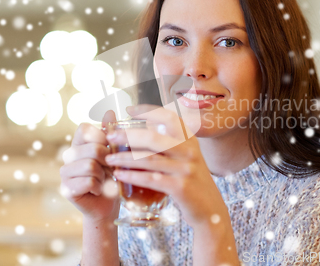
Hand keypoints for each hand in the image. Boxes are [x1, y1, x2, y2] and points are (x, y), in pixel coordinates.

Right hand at [59, 110, 120, 221]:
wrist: (109, 204)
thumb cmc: (113, 175)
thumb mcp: (115, 152)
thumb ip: (111, 133)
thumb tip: (110, 111)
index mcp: (79, 143)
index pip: (84, 128)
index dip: (101, 137)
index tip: (109, 147)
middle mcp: (68, 156)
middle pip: (93, 149)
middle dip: (108, 161)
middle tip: (111, 169)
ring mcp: (65, 173)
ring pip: (90, 166)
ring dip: (104, 176)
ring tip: (104, 180)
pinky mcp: (66, 189)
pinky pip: (88, 182)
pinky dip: (100, 187)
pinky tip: (98, 190)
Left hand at [105, 104, 228, 228]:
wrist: (210, 210)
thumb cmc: (193, 184)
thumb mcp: (188, 158)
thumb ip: (172, 144)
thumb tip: (146, 128)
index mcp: (191, 140)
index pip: (169, 117)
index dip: (148, 111)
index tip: (129, 109)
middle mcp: (190, 151)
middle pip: (153, 137)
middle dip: (128, 135)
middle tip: (110, 136)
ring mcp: (186, 169)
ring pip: (149, 159)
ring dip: (125, 158)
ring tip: (109, 159)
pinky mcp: (181, 187)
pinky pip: (151, 178)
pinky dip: (132, 176)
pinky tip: (119, 175)